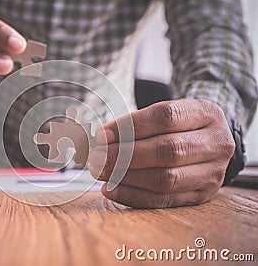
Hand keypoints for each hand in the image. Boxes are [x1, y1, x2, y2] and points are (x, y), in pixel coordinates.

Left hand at [89, 99, 234, 207]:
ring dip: (126, 177)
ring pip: (166, 179)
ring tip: (100, 172)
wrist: (210, 143)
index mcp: (206, 114)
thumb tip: (99, 138)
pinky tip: (111, 190)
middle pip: (168, 150)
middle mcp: (216, 143)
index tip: (101, 135)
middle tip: (97, 157)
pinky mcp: (202, 195)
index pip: (166, 117)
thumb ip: (136, 124)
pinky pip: (164, 200)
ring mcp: (212, 173)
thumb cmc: (180, 126)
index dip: (130, 126)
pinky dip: (133, 196)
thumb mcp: (168, 113)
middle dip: (125, 155)